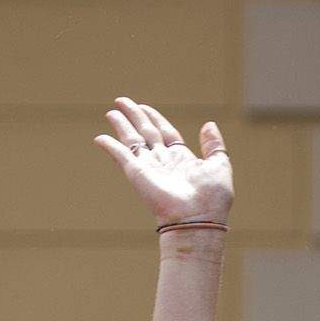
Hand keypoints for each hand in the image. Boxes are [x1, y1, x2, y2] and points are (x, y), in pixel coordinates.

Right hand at [95, 98, 232, 231]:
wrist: (197, 219)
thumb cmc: (212, 198)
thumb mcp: (220, 165)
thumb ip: (214, 144)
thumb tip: (209, 124)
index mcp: (181, 158)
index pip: (164, 132)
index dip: (154, 118)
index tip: (144, 106)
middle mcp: (163, 162)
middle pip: (146, 132)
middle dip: (134, 115)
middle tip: (121, 101)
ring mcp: (149, 168)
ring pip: (132, 140)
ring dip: (121, 125)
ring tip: (111, 112)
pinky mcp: (137, 174)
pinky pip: (121, 156)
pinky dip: (110, 147)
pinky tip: (100, 138)